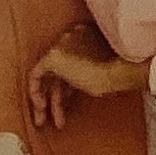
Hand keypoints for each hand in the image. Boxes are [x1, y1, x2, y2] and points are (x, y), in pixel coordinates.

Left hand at [26, 40, 145, 129]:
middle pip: (57, 70)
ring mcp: (62, 45)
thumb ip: (88, 70)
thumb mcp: (103, 71)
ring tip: (46, 119)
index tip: (67, 100)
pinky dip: (36, 93)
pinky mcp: (53, 56)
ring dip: (47, 100)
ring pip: (47, 76)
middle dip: (53, 95)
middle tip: (54, 114)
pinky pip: (36, 76)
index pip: (69, 61)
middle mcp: (71, 36)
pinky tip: (42, 107)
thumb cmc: (119, 75)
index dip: (67, 85)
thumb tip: (73, 88)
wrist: (119, 72)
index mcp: (85, 35)